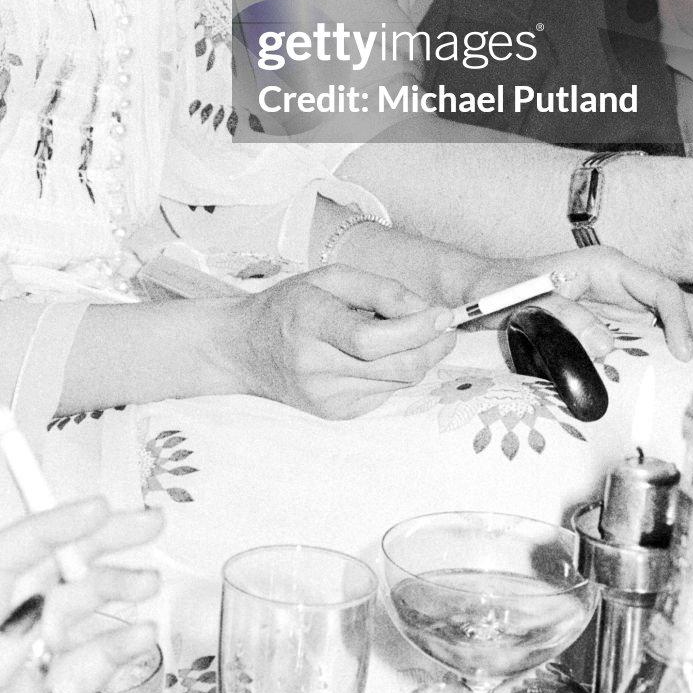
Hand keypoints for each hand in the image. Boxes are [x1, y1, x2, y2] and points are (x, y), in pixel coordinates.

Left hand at [0, 496, 162, 692]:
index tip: (96, 509)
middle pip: (44, 574)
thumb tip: (25, 610)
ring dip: (114, 590)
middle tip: (146, 524)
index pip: (1, 562)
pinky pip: (86, 664)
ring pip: (72, 614)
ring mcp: (23, 686)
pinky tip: (140, 641)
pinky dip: (118, 644)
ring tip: (149, 586)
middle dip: (97, 541)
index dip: (49, 526)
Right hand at [233, 266, 456, 418]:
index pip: (370, 338)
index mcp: (310, 324)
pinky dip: (396, 371)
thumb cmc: (290, 305)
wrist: (244, 348)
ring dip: (420, 358)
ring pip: (398, 383)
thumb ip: (380, 289)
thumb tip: (426, 310)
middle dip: (433, 346)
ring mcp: (325, 398)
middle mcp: (315, 368)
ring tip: (415, 333)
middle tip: (448, 325)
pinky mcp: (335, 414)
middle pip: (395, 366)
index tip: (444, 313)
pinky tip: (385, 354)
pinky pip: (385, 392)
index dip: (416, 328)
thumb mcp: (330, 278)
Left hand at [461, 252, 692, 376]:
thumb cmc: (503, 290)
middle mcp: (621, 282)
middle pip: (679, 303)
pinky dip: (676, 356)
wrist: (484, 293)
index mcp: (607, 267)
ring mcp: (621, 304)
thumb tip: (607, 346)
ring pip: (674, 319)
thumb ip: (565, 316)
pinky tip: (690, 382)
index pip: (660, 289)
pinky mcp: (616, 325)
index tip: (683, 354)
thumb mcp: (528, 300)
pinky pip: (654, 338)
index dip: (679, 320)